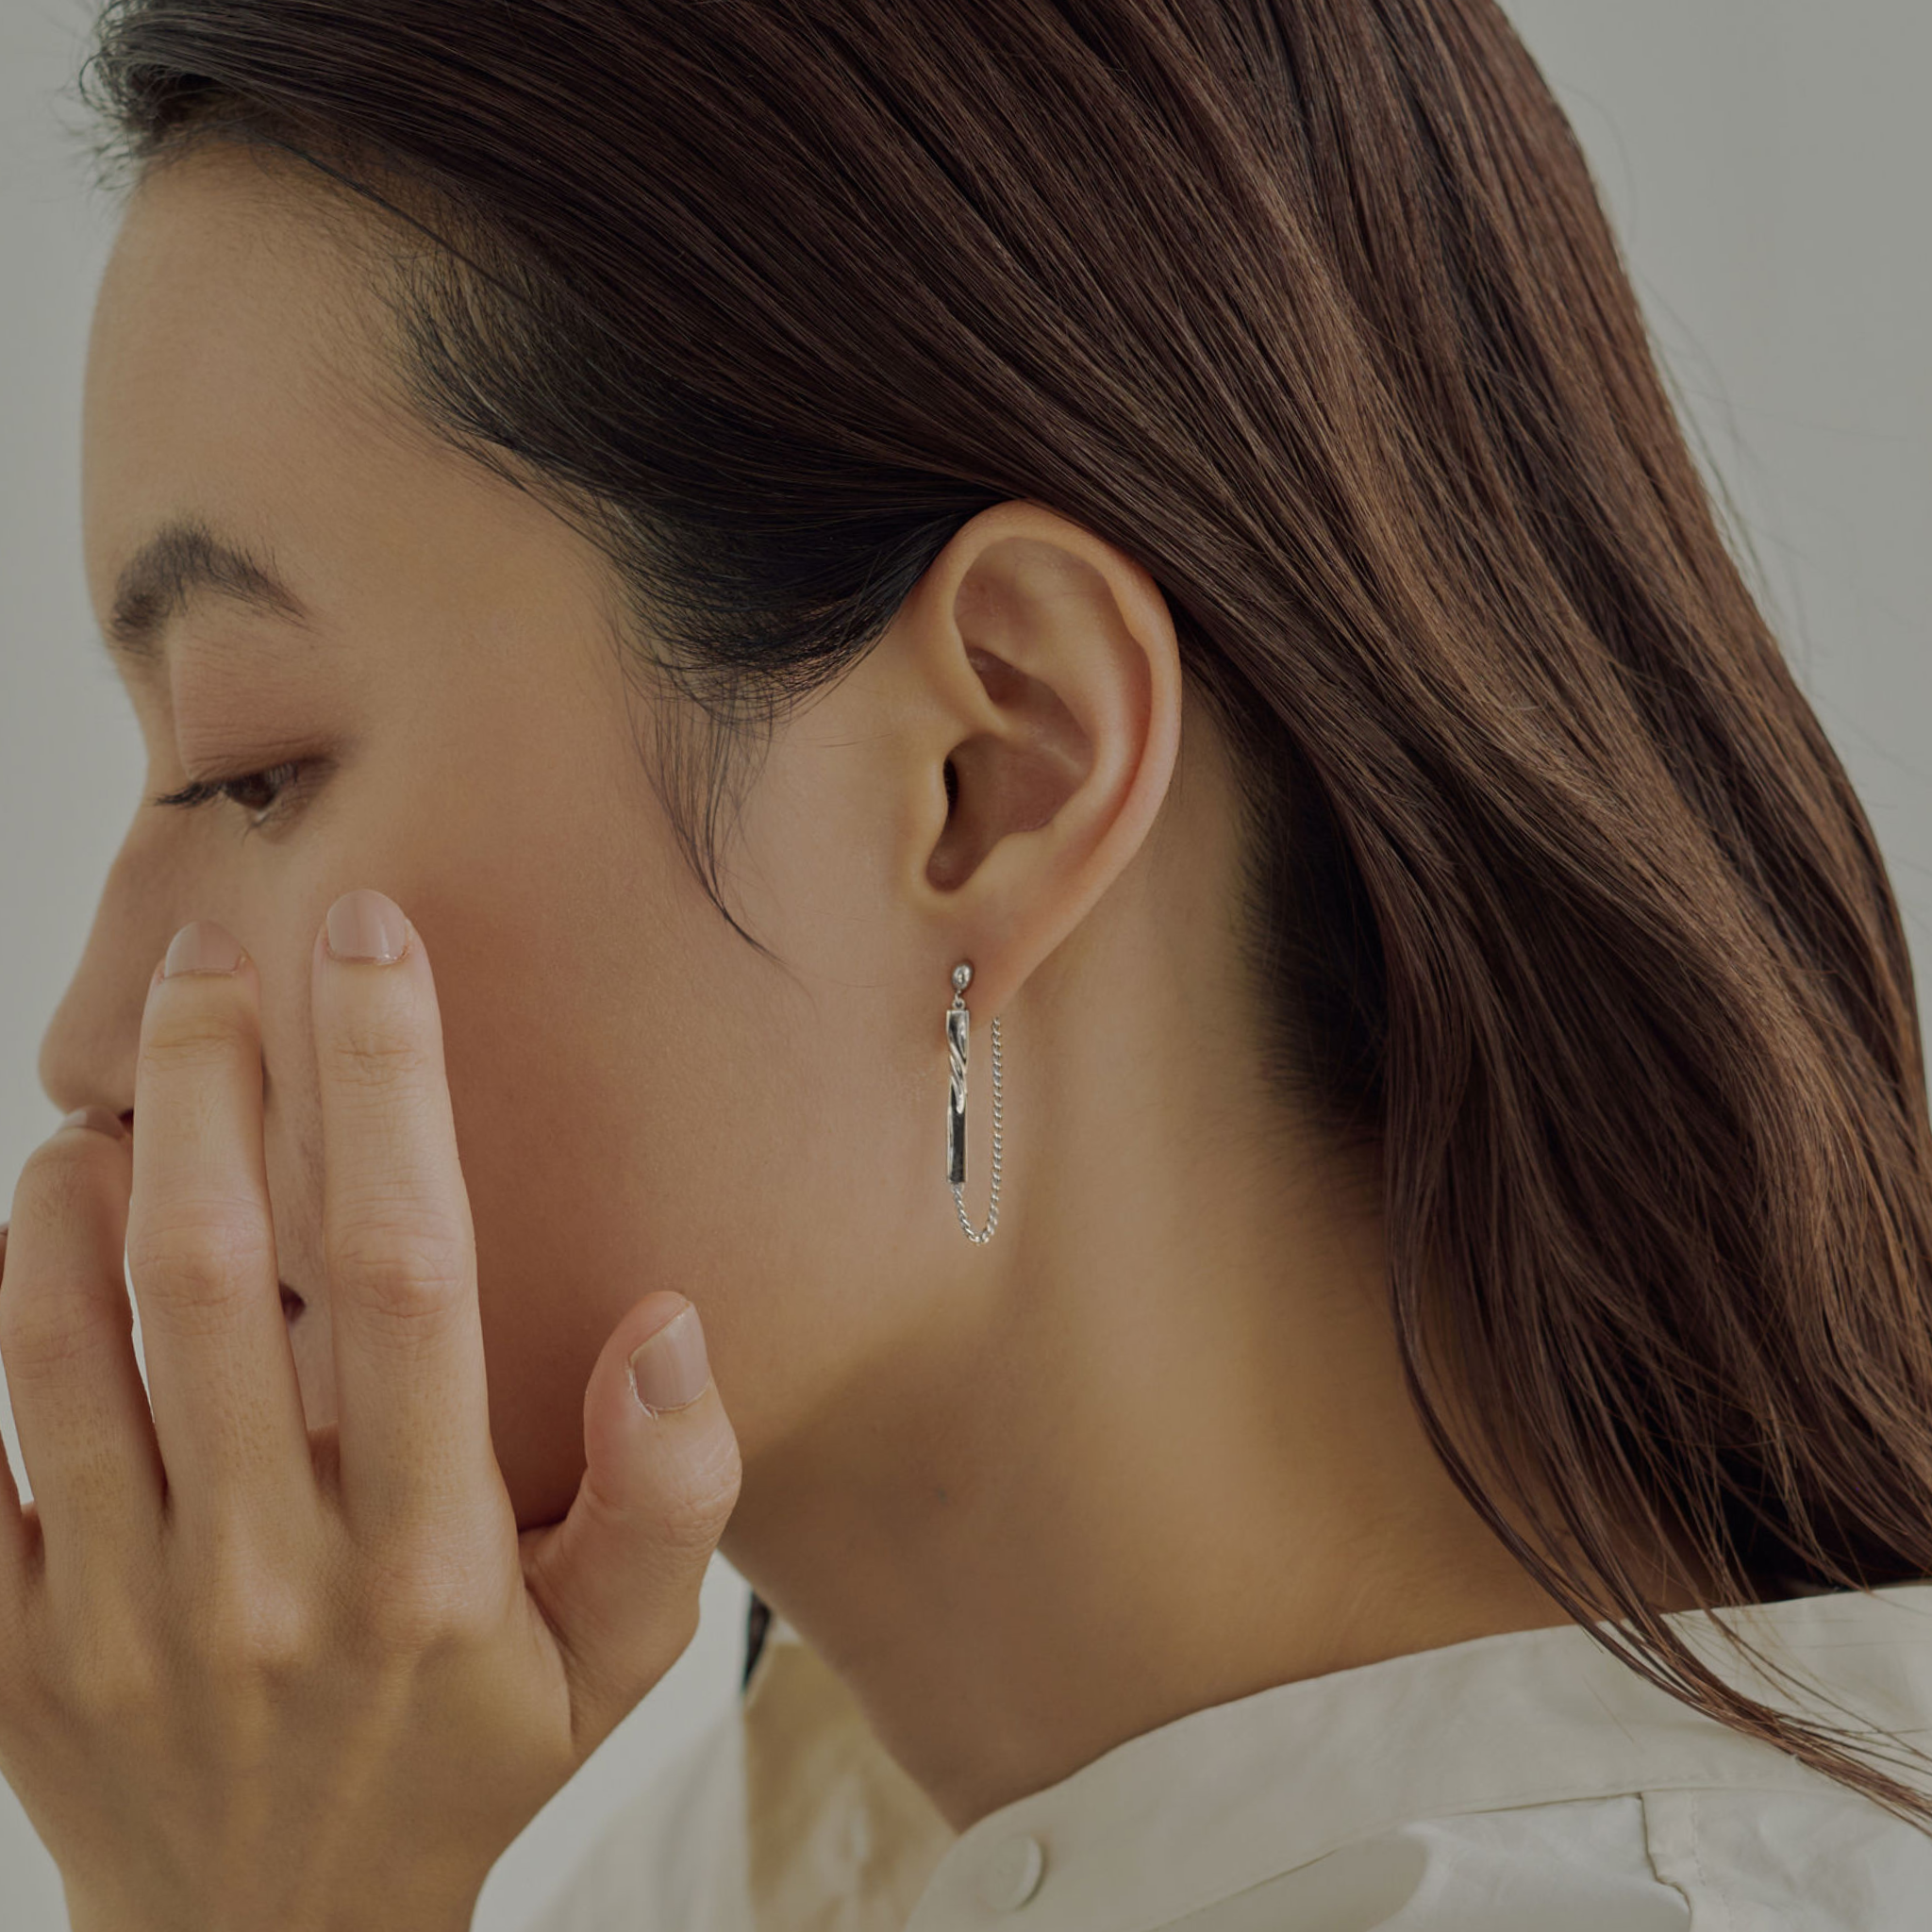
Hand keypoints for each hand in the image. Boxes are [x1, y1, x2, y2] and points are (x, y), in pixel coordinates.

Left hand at [0, 891, 741, 1931]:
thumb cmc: (467, 1765)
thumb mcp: (616, 1660)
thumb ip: (668, 1496)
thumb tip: (664, 1323)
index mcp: (429, 1561)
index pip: (408, 1273)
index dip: (385, 1087)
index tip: (371, 948)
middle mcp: (263, 1577)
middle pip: (211, 1275)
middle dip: (211, 1081)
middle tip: (215, 954)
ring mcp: (111, 1620)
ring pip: (63, 1347)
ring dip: (76, 1188)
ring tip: (116, 1088)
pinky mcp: (4, 1653)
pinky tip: (41, 1226)